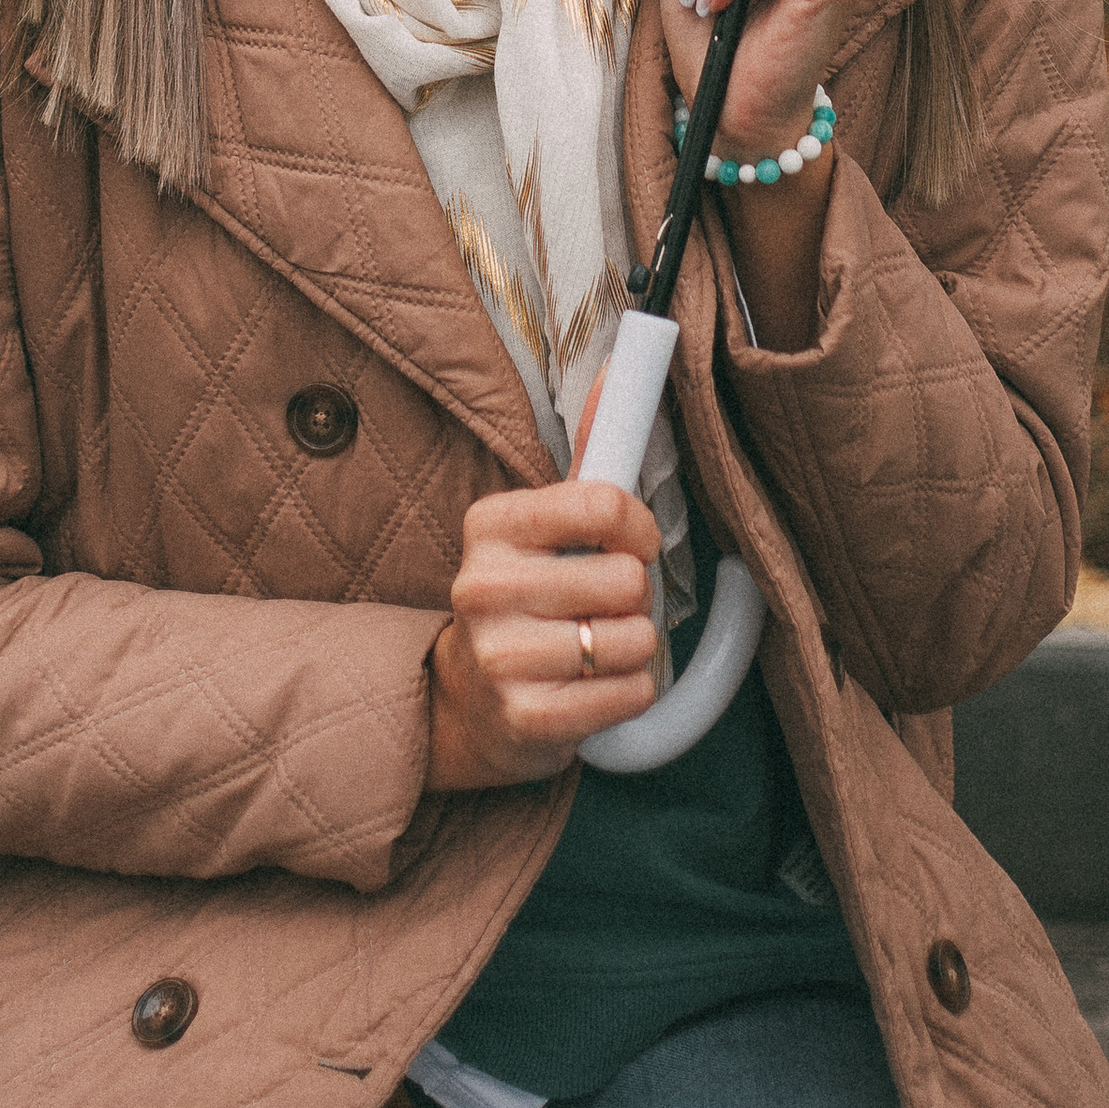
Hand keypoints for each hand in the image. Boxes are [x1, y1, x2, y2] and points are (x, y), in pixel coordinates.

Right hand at [425, 473, 660, 790]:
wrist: (470, 703)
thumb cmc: (524, 605)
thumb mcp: (538, 533)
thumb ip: (582, 472)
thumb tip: (609, 390)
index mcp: (491, 527)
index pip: (602, 505)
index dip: (638, 527)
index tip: (634, 544)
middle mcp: (485, 588)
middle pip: (626, 578)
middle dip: (634, 595)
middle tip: (604, 607)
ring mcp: (502, 657)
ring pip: (635, 638)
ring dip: (634, 646)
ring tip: (597, 647)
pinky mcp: (527, 717)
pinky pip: (631, 692)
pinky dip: (631, 690)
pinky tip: (596, 686)